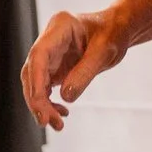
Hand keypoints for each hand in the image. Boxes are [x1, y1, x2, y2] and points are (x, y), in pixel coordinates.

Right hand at [22, 9, 127, 130]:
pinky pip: (45, 85)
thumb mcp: (104, 53)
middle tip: (47, 121)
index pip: (39, 55)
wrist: (118, 29)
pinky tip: (61, 112)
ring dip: (42, 104)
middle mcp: (48, 40)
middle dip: (37, 98)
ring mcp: (49, 53)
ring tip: (57, 124)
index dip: (36, 81)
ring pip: (36, 81)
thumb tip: (65, 97)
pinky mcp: (53, 65)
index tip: (40, 104)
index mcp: (59, 27)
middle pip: (32, 71)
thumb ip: (85, 73)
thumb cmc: (113, 34)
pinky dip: (50, 101)